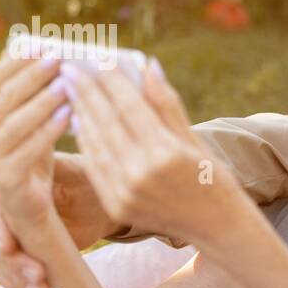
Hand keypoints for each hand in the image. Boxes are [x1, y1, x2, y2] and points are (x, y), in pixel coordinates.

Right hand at [0, 48, 70, 245]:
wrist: (30, 204)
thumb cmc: (36, 153)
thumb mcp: (35, 120)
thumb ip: (38, 93)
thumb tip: (55, 53)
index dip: (17, 60)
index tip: (43, 44)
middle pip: (4, 96)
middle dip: (32, 74)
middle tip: (59, 58)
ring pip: (14, 122)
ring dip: (41, 101)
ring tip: (66, 85)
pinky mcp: (4, 177)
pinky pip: (26, 150)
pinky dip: (47, 131)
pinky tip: (68, 116)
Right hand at [0, 153, 119, 287]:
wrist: (98, 206)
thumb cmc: (89, 181)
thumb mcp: (81, 172)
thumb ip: (63, 168)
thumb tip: (51, 156)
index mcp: (12, 189)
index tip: (10, 246)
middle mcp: (5, 213)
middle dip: (13, 262)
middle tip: (39, 275)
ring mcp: (11, 237)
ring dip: (17, 279)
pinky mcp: (21, 256)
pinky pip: (8, 276)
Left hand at [63, 59, 234, 244]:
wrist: (217, 228)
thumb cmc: (212, 178)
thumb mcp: (195, 140)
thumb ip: (167, 104)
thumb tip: (148, 66)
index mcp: (165, 153)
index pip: (129, 106)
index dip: (111, 81)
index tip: (98, 59)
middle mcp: (140, 173)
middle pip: (106, 122)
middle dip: (86, 91)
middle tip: (69, 67)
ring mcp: (124, 192)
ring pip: (95, 143)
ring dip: (79, 113)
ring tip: (70, 90)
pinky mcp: (116, 206)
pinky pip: (94, 165)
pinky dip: (85, 141)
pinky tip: (79, 121)